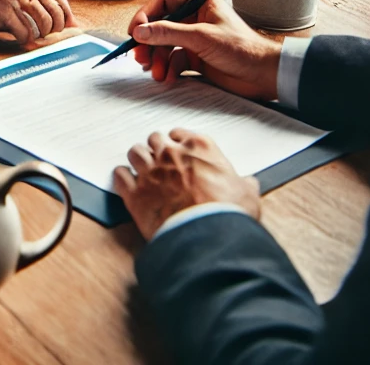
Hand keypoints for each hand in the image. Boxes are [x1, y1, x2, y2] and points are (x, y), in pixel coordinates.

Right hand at [0, 0, 75, 42]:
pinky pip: (25, 33)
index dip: (68, 17)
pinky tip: (16, 41)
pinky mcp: (3, 10)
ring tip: (29, 40)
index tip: (69, 30)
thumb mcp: (7, 1)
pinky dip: (23, 41)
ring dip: (40, 37)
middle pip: (57, 14)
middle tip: (46, 41)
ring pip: (44, 25)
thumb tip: (53, 27)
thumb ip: (29, 8)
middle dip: (56, 32)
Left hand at [113, 129, 260, 239]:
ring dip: (138, 159)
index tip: (178, 150)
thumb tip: (249, 184)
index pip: (180, 133)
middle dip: (156, 149)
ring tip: (142, 169)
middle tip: (161, 161)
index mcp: (199, 147)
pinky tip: (127, 183)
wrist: (206, 236)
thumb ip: (244, 184)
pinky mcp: (135, 192)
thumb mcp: (247, 195)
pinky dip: (122, 178)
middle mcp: (171, 153)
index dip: (178, 142)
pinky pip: (120, 176)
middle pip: (154, 139)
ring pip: (135, 152)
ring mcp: (150, 171)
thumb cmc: (227, 213)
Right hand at [128, 0, 281, 101]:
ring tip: (155, 72)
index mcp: (198, 2)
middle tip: (140, 57)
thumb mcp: (201, 37)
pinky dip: (167, 69)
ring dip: (157, 59)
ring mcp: (195, 39)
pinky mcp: (197, 58)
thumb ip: (168, 33)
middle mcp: (194, 18)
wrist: (264, 75)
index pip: (162, 3)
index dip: (145, 17)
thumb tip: (140, 32)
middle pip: (160, 26)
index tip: (135, 33)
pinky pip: (173, 60)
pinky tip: (167, 77)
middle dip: (149, 43)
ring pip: (164, 45)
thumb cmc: (242, 49)